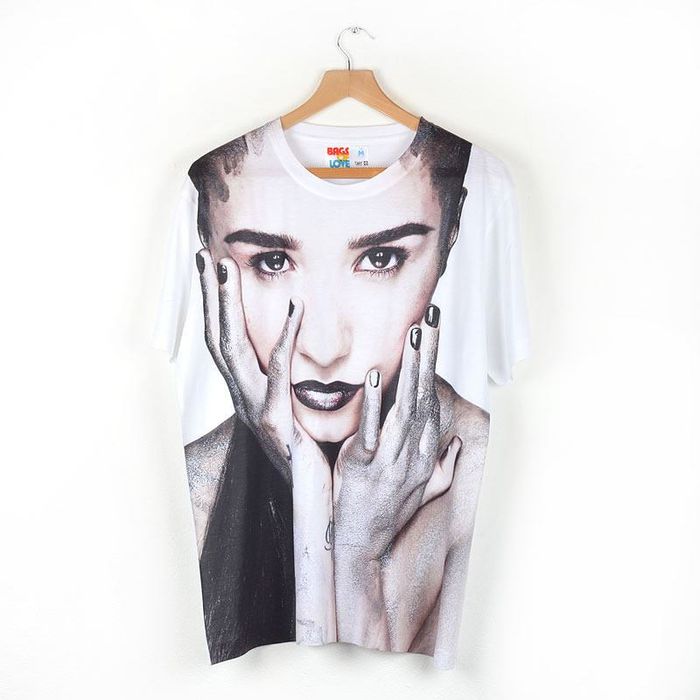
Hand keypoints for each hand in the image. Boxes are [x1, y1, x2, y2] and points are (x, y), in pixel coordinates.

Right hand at [196, 248, 336, 643]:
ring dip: (225, 307)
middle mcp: (245, 400)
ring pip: (231, 350)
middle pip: (218, 338)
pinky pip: (278, 374)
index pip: (227, 342)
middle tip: (205, 254)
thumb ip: (304, 384)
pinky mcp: (275, 424)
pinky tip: (294, 306)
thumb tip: (313, 355)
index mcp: (252, 395)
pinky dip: (283, 339)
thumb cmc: (319, 460)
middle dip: (210, 296)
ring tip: (224, 268)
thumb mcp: (306, 415)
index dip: (218, 307)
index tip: (214, 270)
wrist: (321, 511)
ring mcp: (255, 411)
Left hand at [332, 304, 462, 561]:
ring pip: (405, 408)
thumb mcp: (425, 491)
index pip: (432, 399)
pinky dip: (375, 403)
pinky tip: (378, 375)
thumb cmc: (390, 514)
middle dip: (429, 354)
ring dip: (411, 369)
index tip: (433, 333)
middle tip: (431, 317)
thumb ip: (445, 465)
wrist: (363, 548)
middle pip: (424, 395)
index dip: (433, 365)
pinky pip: (371, 431)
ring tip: (415, 335)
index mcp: (425, 453)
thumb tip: (459, 442)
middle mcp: (413, 453)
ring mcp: (389, 461)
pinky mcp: (361, 468)